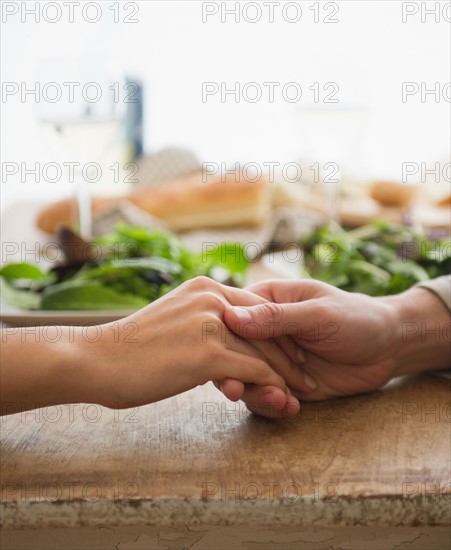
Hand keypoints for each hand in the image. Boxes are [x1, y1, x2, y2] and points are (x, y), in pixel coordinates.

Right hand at [93, 277, 300, 409]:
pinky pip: (254, 370)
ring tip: (300, 393)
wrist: (96, 359)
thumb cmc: (131, 348)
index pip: (256, 309)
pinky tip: (281, 400)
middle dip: (290, 355)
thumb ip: (201, 321)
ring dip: (287, 375)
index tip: (291, 354)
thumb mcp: (174, 320)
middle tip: (305, 375)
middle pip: (267, 328)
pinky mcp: (208, 353)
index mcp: (205, 288)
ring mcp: (211, 323)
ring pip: (265, 351)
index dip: (277, 333)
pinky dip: (272, 387)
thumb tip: (220, 335)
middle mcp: (212, 298)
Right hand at [221, 279, 448, 416]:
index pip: (231, 317)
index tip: (218, 357)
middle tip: (236, 391)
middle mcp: (263, 331)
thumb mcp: (318, 315)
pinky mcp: (284, 383)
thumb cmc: (356, 318)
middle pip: (232, 352)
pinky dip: (274, 406)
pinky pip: (267, 397)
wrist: (388, 348)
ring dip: (256, 394)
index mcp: (266, 301)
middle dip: (234, 373)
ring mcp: (273, 359)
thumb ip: (277, 318)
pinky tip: (291, 408)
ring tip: (281, 401)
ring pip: (246, 379)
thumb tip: (230, 317)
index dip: (221, 338)